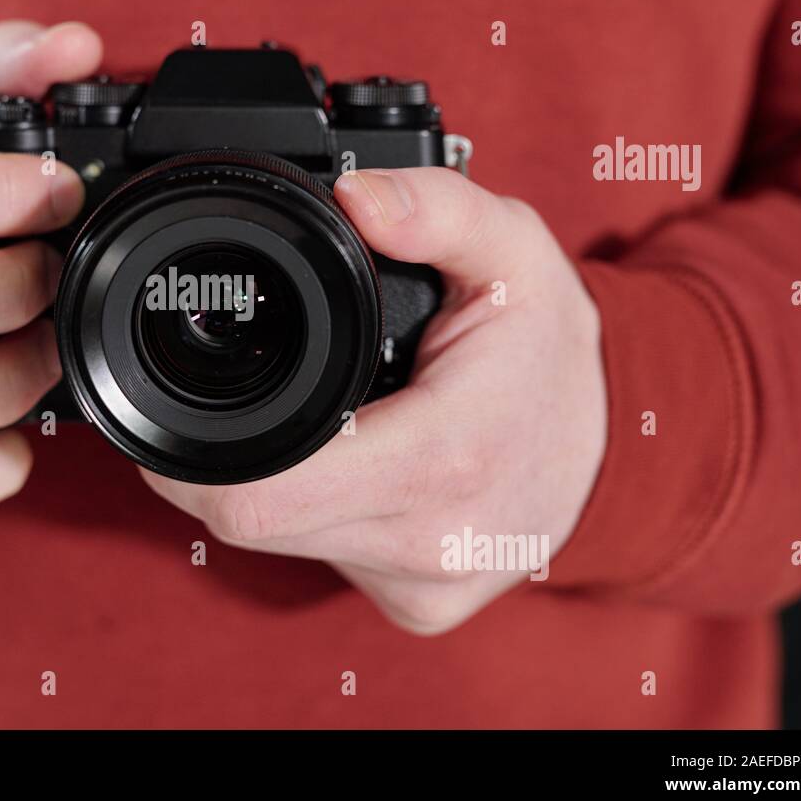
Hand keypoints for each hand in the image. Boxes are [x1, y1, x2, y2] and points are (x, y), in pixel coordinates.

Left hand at [141, 168, 607, 633]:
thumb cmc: (555, 349)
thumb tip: (352, 194)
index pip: (257, 499)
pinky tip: (351, 466)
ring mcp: (425, 585)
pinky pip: (324, 559)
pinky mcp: (421, 606)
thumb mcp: (515, 249)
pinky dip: (312, 512)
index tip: (178, 408)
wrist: (623, 448)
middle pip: (251, 523)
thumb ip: (435, 207)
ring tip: (322, 421)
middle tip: (245, 395)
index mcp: (443, 459)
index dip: (191, 461)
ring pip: (280, 545)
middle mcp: (430, 542)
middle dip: (221, 462)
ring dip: (270, 484)